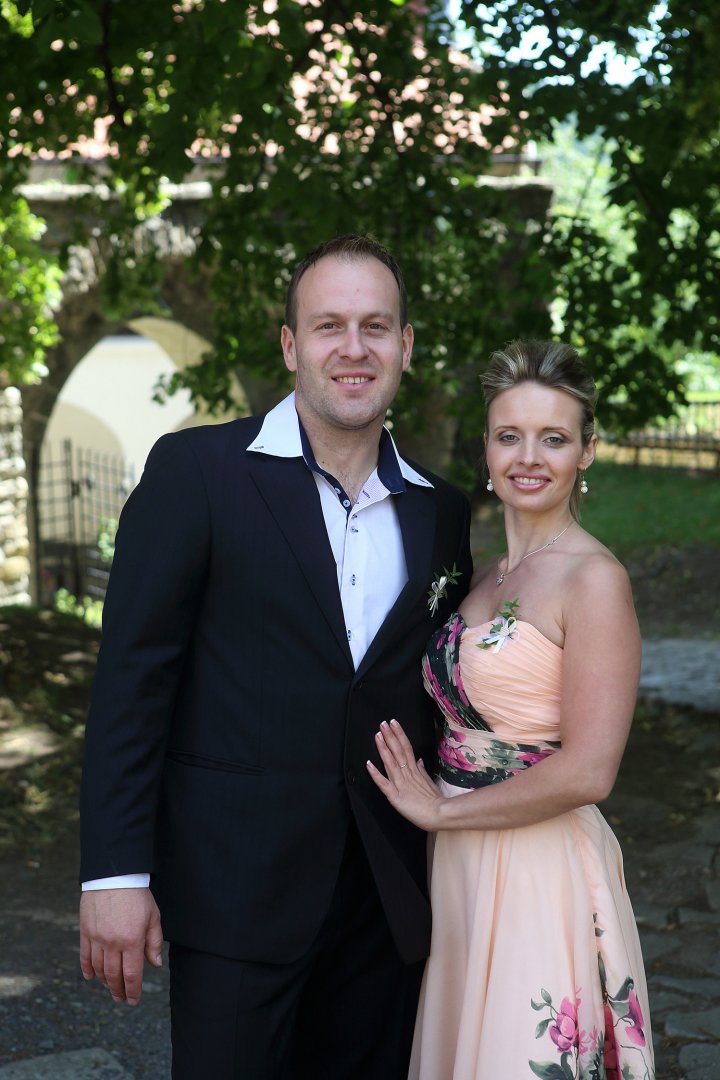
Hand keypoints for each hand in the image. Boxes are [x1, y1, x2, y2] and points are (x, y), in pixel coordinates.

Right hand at [79, 888, 163, 1005]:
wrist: (114, 876)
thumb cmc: (137, 896)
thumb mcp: (153, 917)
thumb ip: (154, 942)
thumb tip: (156, 964)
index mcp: (133, 941)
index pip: (132, 975)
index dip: (133, 991)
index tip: (133, 1000)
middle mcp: (113, 943)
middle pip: (113, 976)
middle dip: (118, 991)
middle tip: (121, 998)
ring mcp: (97, 939)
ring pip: (99, 969)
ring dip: (104, 982)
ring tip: (110, 987)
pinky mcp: (85, 932)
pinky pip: (85, 957)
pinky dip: (87, 970)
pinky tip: (91, 977)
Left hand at [366, 719, 444, 831]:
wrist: (439, 814)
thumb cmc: (435, 801)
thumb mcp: (430, 782)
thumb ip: (422, 771)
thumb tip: (419, 760)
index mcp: (415, 770)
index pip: (406, 747)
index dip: (399, 734)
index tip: (394, 724)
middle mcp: (407, 774)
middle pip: (398, 751)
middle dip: (390, 736)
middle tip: (383, 723)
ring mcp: (401, 784)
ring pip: (390, 762)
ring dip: (383, 748)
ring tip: (378, 735)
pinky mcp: (395, 796)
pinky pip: (383, 783)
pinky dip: (375, 774)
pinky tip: (368, 764)